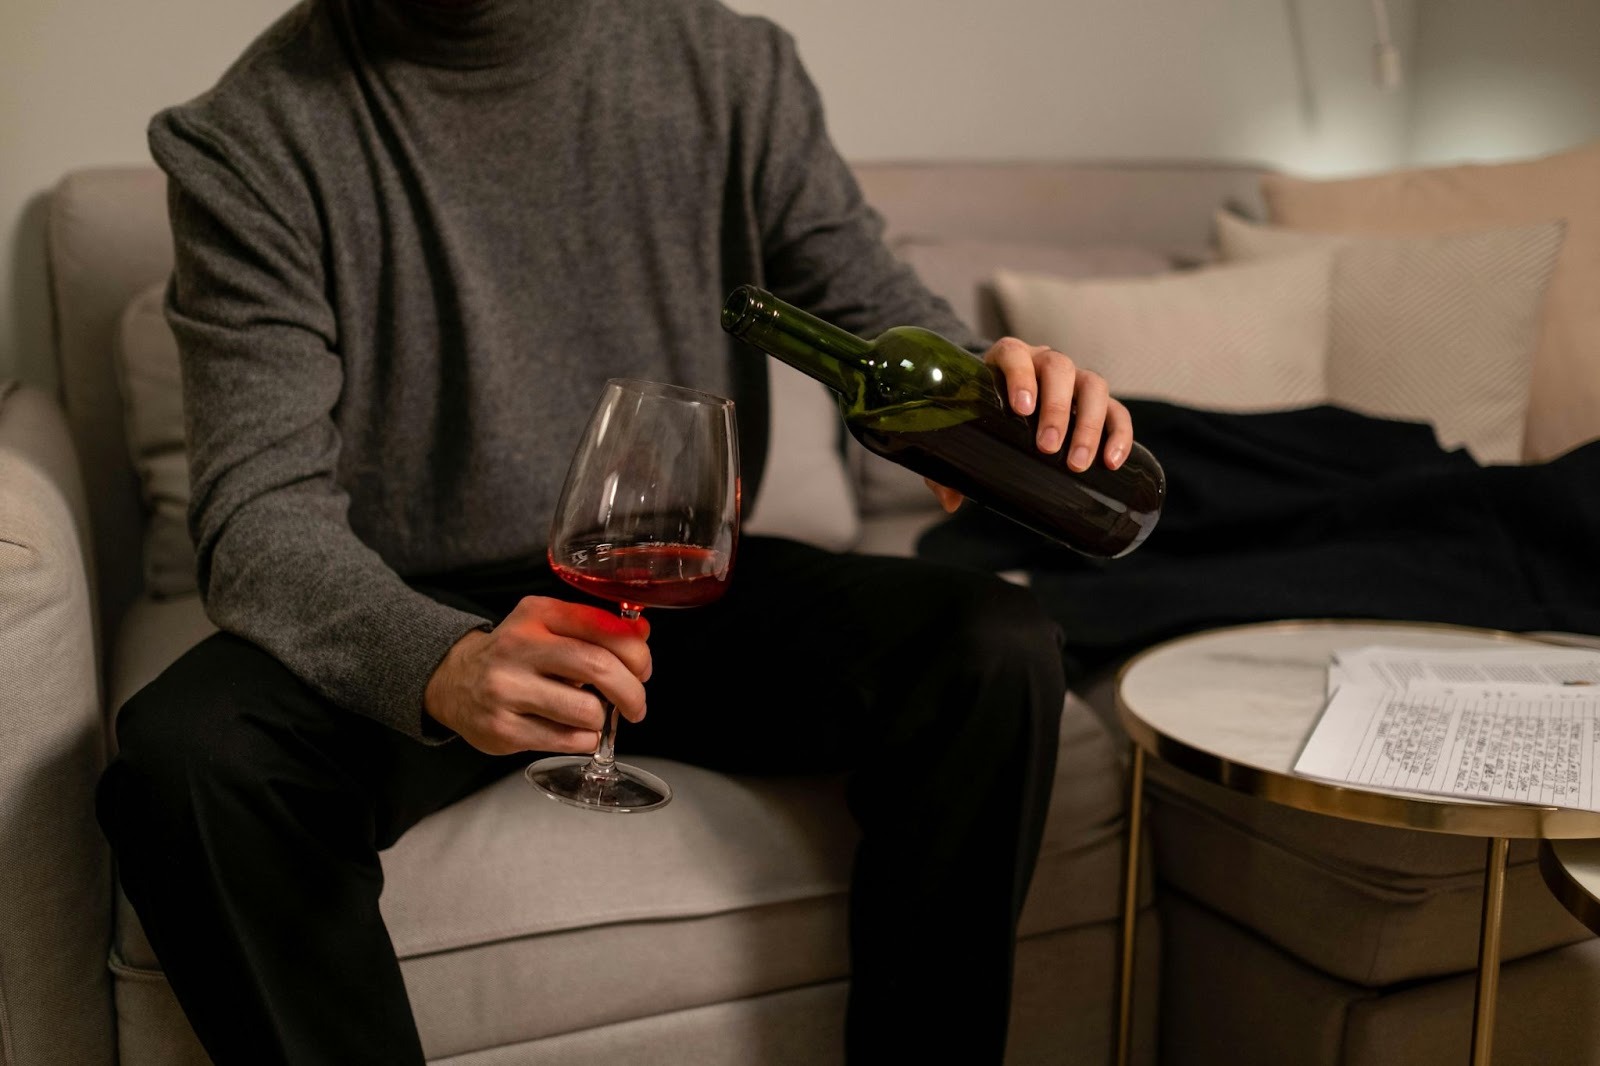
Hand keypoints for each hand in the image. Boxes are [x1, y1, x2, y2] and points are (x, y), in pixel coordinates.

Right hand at [424, 596, 651, 755]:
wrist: (455, 682)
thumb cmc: (515, 654)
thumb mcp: (549, 626)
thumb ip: (596, 627)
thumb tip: (642, 634)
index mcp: (537, 614)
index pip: (603, 627)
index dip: (636, 652)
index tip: (643, 668)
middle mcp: (518, 647)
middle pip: (599, 667)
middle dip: (631, 691)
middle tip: (636, 704)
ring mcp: (508, 690)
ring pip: (587, 710)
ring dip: (602, 718)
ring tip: (592, 715)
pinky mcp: (504, 729)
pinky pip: (569, 740)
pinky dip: (585, 739)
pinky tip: (575, 731)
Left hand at [925, 337, 1134, 512]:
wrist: (1006, 406)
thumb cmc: (982, 416)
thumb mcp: (964, 433)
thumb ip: (948, 465)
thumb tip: (950, 501)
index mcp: (1008, 359)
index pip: (1014, 353)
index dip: (1020, 375)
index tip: (1022, 408)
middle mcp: (1044, 362)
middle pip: (1060, 368)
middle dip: (1057, 408)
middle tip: (1048, 447)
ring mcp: (1075, 380)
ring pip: (1093, 386)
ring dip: (1089, 424)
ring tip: (1078, 463)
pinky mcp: (1097, 403)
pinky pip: (1117, 411)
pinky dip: (1119, 434)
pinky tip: (1113, 461)